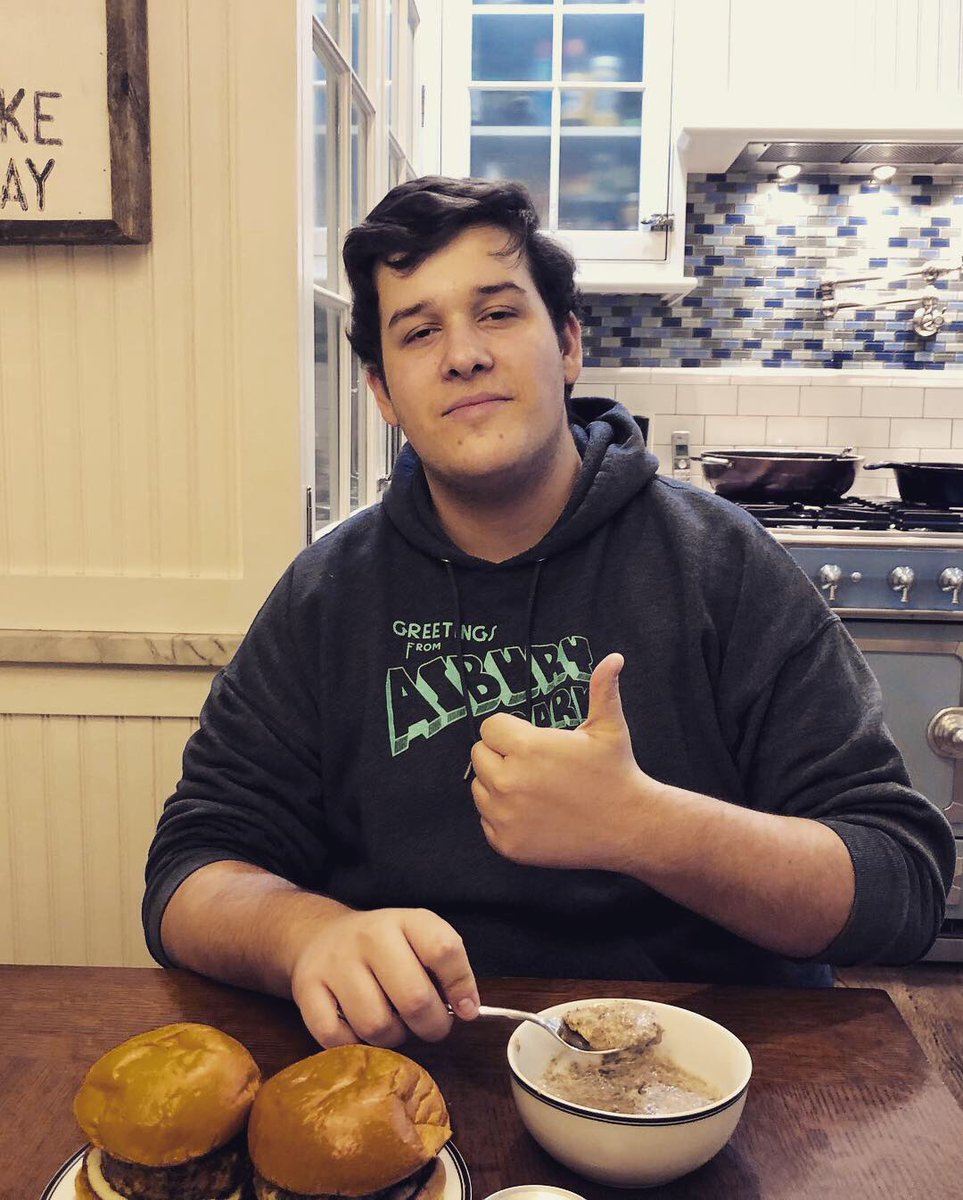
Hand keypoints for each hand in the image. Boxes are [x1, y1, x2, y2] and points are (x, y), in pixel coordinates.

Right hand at [289, 907, 478, 1048]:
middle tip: (430, 1026)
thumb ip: (447, 968)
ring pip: (376, 1025)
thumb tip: (469, 1010)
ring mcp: (335, 962)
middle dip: (431, 1026)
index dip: (462, 986)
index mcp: (404, 921)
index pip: (444, 949)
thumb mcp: (418, 940)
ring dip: (392, 1037)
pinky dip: (354, 1045)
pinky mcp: (306, 989)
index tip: (466, 1009)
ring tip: (393, 1023)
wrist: (320, 935)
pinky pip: (337, 1038)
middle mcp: (369, 936)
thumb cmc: (383, 948)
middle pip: (414, 998)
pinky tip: (360, 1030)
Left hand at [470, 652, 647, 869]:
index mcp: (527, 748)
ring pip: (479, 789)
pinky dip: (504, 817)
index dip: (510, 731)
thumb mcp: (608, 727)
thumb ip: (601, 688)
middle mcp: (509, 782)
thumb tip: (614, 657)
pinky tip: (535, 813)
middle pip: (478, 756)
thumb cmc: (617, 772)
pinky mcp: (508, 844)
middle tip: (535, 765)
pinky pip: (487, 820)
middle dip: (502, 756)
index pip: (489, 728)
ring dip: (499, 785)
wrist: (630, 827)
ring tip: (536, 788)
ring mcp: (505, 817)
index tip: (532, 741)